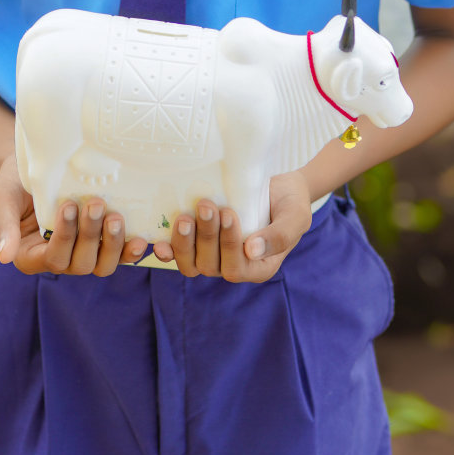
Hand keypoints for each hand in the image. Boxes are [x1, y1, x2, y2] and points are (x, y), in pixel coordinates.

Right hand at [0, 152, 147, 276]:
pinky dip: (130, 252)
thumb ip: (3, 226)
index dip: (64, 237)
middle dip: (89, 236)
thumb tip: (4, 258)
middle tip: (94, 204)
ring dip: (112, 244)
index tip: (68, 206)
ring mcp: (83, 252)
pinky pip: (119, 256)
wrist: (38, 162)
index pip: (52, 259)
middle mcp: (60, 259)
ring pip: (102, 265)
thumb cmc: (16, 181)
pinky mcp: (102, 241)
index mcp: (31, 255)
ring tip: (115, 216)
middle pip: (80, 264)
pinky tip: (140, 239)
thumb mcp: (3, 199)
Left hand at [156, 171, 312, 281]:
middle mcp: (233, 266)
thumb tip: (251, 251)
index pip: (237, 268)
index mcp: (258, 266)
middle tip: (206, 205)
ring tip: (185, 216)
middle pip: (210, 266)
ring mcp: (213, 255)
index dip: (228, 245)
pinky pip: (178, 254)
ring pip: (191, 264)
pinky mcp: (197, 242)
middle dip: (206, 237)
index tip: (229, 213)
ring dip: (184, 242)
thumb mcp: (294, 217)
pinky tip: (158, 240)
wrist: (277, 186)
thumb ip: (279, 236)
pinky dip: (168, 250)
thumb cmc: (290, 202)